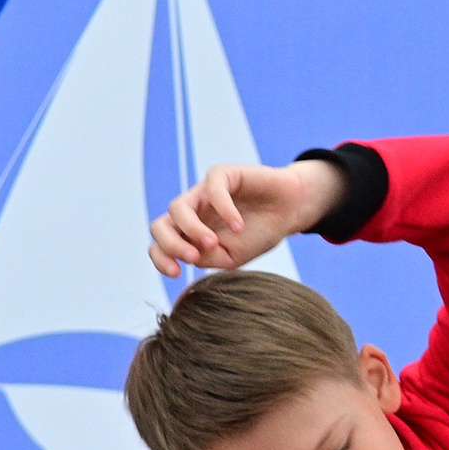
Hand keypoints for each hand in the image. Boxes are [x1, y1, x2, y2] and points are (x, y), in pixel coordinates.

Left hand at [149, 159, 346, 276]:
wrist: (289, 211)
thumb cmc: (259, 234)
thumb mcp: (232, 257)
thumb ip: (206, 258)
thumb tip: (186, 257)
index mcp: (189, 233)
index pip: (160, 245)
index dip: (161, 259)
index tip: (177, 273)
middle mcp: (191, 212)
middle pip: (159, 226)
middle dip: (171, 245)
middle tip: (193, 257)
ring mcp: (203, 193)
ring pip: (177, 208)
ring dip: (192, 229)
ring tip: (213, 243)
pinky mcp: (222, 175)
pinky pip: (212, 190)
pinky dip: (224, 210)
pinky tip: (239, 226)